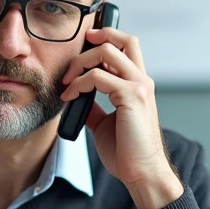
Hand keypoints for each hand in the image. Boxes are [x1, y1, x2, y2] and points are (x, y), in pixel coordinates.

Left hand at [60, 27, 183, 208]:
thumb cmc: (126, 151)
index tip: (83, 43)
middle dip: (93, 39)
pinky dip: (79, 83)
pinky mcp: (132, 97)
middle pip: (122, 38)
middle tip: (71, 63)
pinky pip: (98, 77)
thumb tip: (76, 96)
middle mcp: (142, 80)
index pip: (127, 45)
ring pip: (107, 51)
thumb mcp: (104, 122)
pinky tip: (70, 97)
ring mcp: (139, 86)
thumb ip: (94, 105)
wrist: (141, 172)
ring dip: (80, 63)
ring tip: (67, 82)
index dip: (106, 36)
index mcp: (138, 84)